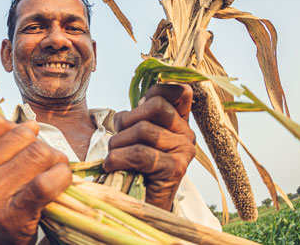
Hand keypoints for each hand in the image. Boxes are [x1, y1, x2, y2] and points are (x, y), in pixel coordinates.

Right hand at [0, 113, 71, 244]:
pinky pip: (46, 182)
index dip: (19, 131)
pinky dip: (62, 176)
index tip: (24, 149)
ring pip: (39, 153)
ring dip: (56, 160)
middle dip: (42, 145)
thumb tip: (32, 124)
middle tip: (45, 164)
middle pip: (23, 136)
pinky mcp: (13, 213)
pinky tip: (61, 180)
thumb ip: (3, 142)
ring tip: (53, 173)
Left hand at [103, 84, 196, 209]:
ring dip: (118, 143)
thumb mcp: (135, 137)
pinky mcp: (176, 169)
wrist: (141, 209)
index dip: (154, 91)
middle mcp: (187, 134)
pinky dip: (118, 158)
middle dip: (127, 120)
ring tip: (113, 156)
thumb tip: (141, 98)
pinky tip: (112, 166)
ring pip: (144, 129)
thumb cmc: (133, 170)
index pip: (178, 90)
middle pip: (156, 105)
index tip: (136, 109)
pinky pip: (140, 153)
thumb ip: (140, 116)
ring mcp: (184, 152)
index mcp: (179, 123)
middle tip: (118, 139)